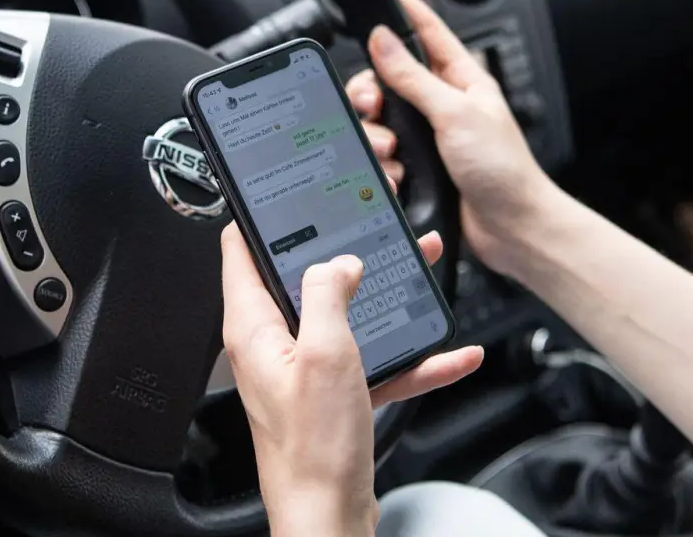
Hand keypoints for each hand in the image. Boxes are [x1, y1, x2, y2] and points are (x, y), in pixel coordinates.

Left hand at [220, 222, 482, 536]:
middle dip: (343, 250)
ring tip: (422, 271)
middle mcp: (273, 346)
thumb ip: (330, 294)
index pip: (241, 252)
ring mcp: (304, 373)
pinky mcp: (333, 399)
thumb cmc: (314, 449)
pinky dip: (411, 357)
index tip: (283, 189)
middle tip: (372, 225)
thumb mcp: (325, 353)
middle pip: (305, 279)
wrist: (329, 519)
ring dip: (386, 298)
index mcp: (254, 328)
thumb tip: (339, 261)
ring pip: (346, 318)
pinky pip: (375, 364)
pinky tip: (450, 354)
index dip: (261, 215)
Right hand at [346, 0, 557, 275]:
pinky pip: (385, 155)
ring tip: (392, 150)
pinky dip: (383, 165)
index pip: (427, 30)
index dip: (405, 7)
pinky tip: (394, 173)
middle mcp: (443, 103)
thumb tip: (383, 40)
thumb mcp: (456, 113)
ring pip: (381, 119)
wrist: (513, 228)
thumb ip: (415, 77)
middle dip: (372, 92)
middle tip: (372, 104)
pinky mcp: (420, 166)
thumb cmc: (504, 170)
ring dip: (377, 135)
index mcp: (461, 78)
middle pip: (389, 77)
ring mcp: (431, 135)